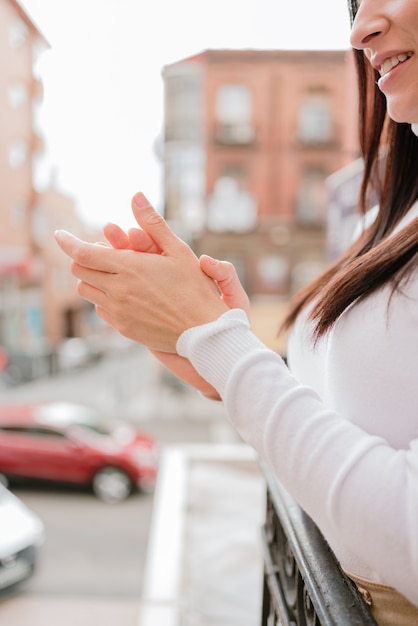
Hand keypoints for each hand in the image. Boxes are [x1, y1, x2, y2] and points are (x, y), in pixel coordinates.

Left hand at [55, 193, 228, 353]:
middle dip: (83, 258)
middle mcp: (119, 290)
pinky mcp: (123, 327)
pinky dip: (104, 298)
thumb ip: (153, 222)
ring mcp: (119, 311)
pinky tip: (124, 294)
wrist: (204, 331)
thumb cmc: (195, 287)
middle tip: (97, 252)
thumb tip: (136, 194)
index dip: (66, 242)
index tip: (58, 234)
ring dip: (93, 278)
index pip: (82, 254)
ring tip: (110, 273)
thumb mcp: (178, 250)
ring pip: (86, 291)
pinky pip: (101, 309)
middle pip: (79, 271)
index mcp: (130, 268)